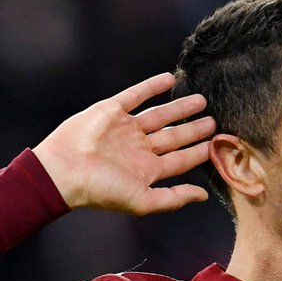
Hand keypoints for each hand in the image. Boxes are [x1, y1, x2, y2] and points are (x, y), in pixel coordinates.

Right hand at [32, 73, 214, 213]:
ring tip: (201, 100)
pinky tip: (170, 79)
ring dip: (180, 107)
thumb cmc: (101, 190)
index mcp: (146, 170)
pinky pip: (136, 95)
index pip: (179, 160)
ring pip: (160, 115)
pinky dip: (152, 86)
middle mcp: (138, 148)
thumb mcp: (143, 201)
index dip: (197, 153)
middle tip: (214, 121)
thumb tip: (203, 196)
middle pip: (173, 136)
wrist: (65, 170)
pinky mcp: (111, 111)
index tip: (216, 144)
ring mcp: (125, 128)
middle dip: (193, 129)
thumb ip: (174, 198)